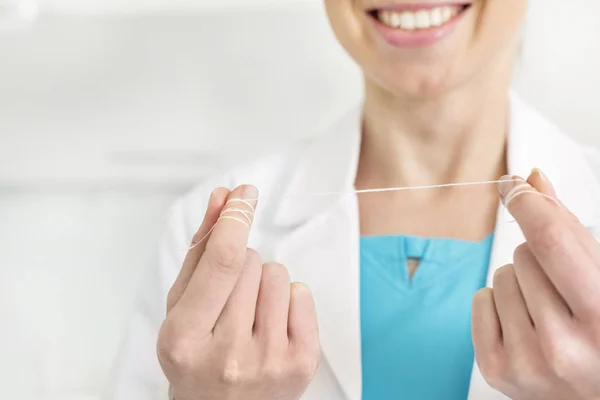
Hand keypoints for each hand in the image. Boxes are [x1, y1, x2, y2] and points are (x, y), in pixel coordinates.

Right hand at [157, 185, 319, 399]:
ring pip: (278, 273)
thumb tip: (222, 199)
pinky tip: (272, 323)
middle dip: (241, 263)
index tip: (244, 194)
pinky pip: (302, 292)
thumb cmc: (197, 355)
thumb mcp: (180, 306)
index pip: (222, 262)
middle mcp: (230, 354)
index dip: (235, 219)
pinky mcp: (301, 364)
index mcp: (186, 339)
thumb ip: (199, 250)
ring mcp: (269, 361)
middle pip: (251, 262)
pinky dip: (288, 298)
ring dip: (264, 281)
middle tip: (229, 298)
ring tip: (249, 312)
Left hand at [472, 170, 599, 399]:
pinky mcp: (498, 370)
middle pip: (524, 254)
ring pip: (500, 276)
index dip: (528, 204)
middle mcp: (565, 346)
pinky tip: (526, 326)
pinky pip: (480, 299)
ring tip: (549, 312)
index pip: (551, 243)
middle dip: (539, 257)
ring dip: (520, 281)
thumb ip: (570, 231)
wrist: (596, 395)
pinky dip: (498, 303)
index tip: (513, 184)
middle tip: (563, 290)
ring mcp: (528, 362)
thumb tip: (532, 179)